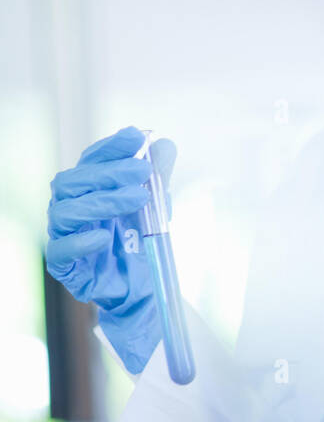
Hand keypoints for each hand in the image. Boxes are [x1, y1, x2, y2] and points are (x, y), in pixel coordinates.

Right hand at [46, 125, 176, 373]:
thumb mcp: (154, 204)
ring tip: (138, 199)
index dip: (110, 147)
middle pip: (73, 181)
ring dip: (103, 201)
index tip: (136, 137)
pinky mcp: (63, 265)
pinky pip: (60, 250)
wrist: (143, 284)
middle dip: (109, 172)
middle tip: (143, 171)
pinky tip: (104, 236)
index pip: (90, 160)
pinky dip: (81, 241)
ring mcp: (63, 235)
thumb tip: (165, 144)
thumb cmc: (139, 239)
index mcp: (87, 189)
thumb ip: (157, 176)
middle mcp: (69, 207)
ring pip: (65, 211)